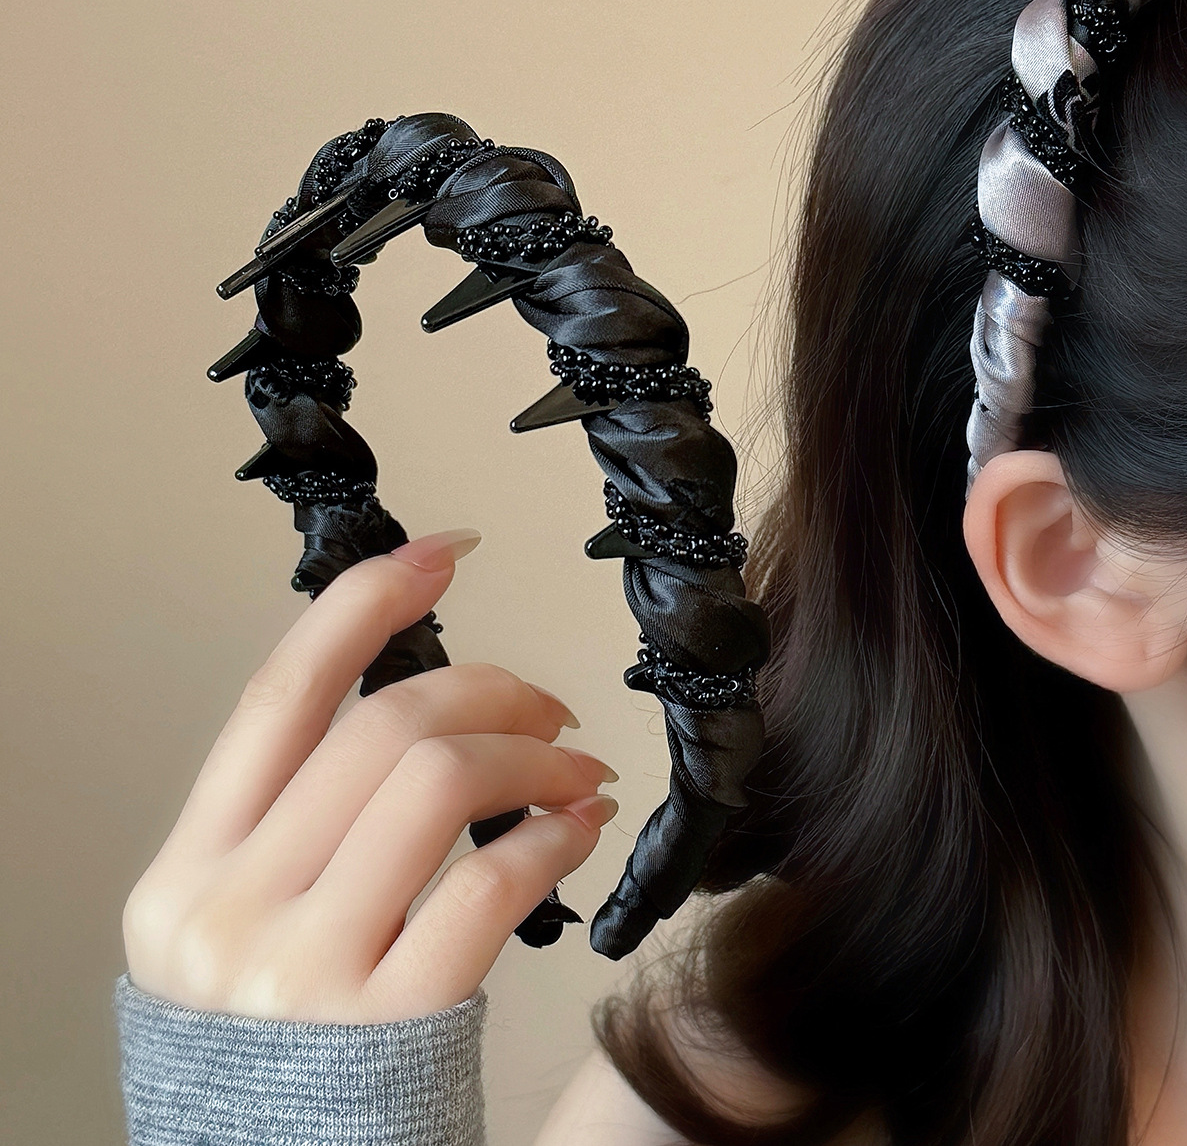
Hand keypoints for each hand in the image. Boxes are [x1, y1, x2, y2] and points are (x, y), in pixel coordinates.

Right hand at [122, 528, 618, 1023]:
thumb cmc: (286, 1048)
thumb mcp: (247, 924)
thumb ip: (303, 822)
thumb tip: (427, 703)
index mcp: (190, 869)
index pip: (279, 694)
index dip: (366, 604)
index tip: (442, 552)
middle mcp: (229, 909)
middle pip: (383, 725)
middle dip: (493, 689)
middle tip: (552, 704)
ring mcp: (301, 971)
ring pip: (437, 778)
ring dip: (533, 755)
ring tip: (574, 769)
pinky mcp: (385, 1024)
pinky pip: (490, 882)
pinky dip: (554, 836)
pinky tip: (580, 829)